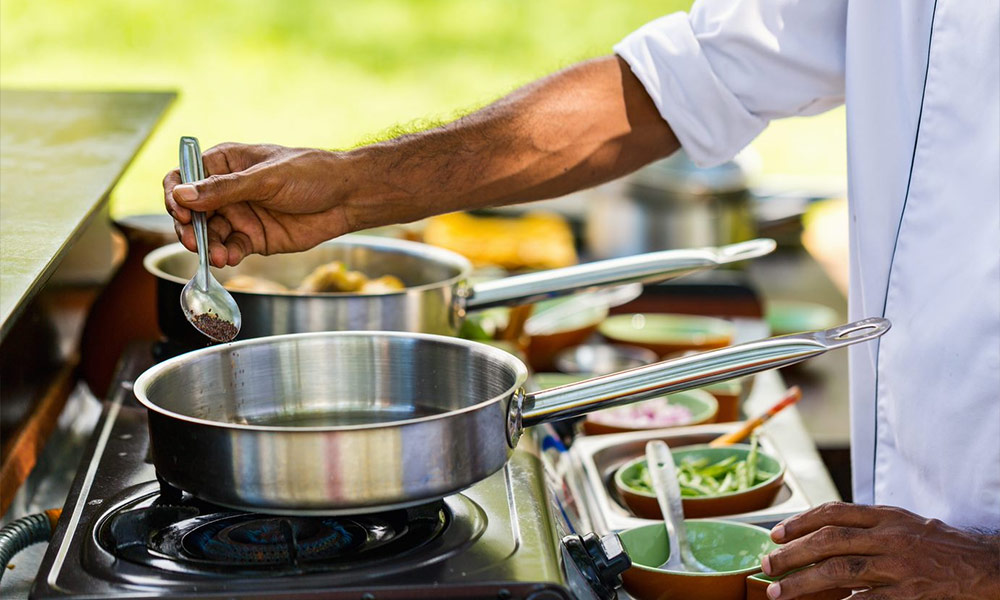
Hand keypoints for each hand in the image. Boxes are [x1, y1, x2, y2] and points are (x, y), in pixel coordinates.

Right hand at [164, 143, 353, 266]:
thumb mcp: (266, 178)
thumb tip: (182, 194)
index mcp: (225, 164)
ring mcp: (240, 215)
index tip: (183, 211)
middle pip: (192, 211)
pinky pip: (230, 249)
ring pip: (209, 234)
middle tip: (192, 240)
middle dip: (189, 226)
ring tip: (215, 256)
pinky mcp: (254, 238)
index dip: (176, 194)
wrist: (347, 198)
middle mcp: (227, 191)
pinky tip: (228, 259)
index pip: (184, 177)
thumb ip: (224, 189)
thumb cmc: (311, 174)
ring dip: (206, 246)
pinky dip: (225, 255)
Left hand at [761, 502, 999, 599]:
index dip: (800, 522)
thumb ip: (867, 526)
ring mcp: (901, 565)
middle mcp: (890, 536)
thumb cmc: (938, 545)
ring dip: (803, 581)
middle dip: (792, 554)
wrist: (986, 565)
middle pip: (830, 541)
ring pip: (841, 570)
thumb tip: (820, 536)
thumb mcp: (903, 523)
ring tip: (778, 592)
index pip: (834, 512)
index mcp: (886, 516)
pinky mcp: (912, 594)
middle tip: (766, 565)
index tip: (776, 535)